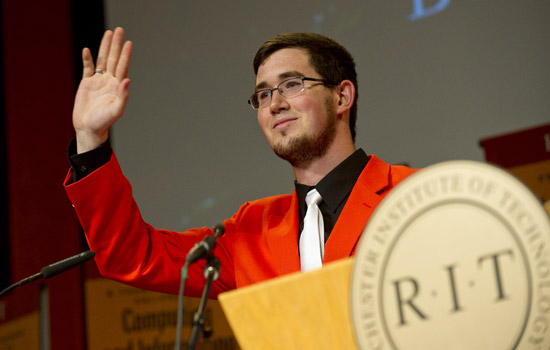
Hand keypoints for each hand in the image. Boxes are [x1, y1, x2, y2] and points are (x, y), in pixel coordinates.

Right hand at [73, 27, 132, 152]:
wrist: (89, 128)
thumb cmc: (104, 122)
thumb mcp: (116, 110)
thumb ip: (123, 95)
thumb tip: (127, 80)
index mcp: (117, 86)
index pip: (122, 66)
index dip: (125, 54)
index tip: (129, 42)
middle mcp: (109, 81)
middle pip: (113, 59)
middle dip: (116, 44)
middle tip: (119, 30)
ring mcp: (98, 81)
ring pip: (102, 60)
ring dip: (105, 47)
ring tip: (108, 33)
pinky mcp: (87, 84)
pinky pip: (88, 68)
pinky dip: (87, 59)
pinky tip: (87, 50)